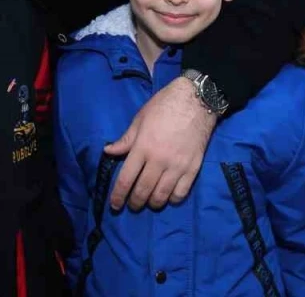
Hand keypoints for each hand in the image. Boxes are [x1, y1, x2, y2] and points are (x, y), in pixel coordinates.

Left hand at [104, 77, 216, 210]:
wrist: (196, 100)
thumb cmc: (164, 106)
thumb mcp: (140, 119)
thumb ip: (126, 139)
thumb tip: (108, 152)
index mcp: (143, 147)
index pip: (126, 179)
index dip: (118, 196)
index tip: (115, 205)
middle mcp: (158, 160)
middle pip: (143, 191)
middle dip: (134, 203)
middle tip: (132, 205)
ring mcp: (177, 166)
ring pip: (161, 195)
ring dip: (152, 203)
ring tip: (149, 202)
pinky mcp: (193, 168)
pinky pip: (181, 192)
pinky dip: (172, 199)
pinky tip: (168, 197)